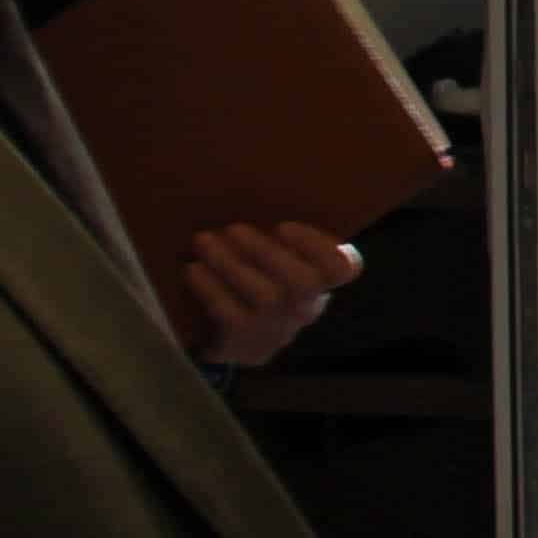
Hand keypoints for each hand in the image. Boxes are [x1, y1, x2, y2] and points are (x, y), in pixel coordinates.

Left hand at [178, 221, 359, 366]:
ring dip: (231, 264)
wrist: (231, 343)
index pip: (344, 268)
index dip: (320, 246)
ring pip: (265, 297)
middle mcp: (304, 308)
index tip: (283, 227)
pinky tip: (193, 270)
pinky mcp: (245, 344)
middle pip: (303, 282)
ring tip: (204, 242)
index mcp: (319, 282)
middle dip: (265, 251)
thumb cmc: (255, 283)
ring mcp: (276, 330)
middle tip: (232, 230)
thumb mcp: (276, 262)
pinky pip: (231, 315)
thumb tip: (248, 193)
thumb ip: (275, 239)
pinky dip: (211, 288)